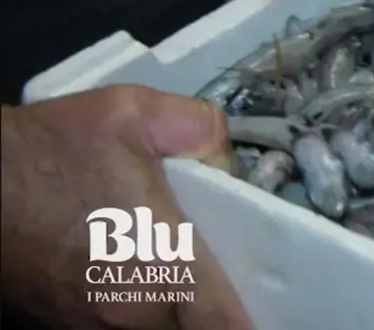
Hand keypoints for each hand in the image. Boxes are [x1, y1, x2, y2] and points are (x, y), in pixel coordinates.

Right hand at [0, 85, 252, 328]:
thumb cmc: (47, 153)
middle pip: (198, 327)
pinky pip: (120, 322)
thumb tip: (224, 154)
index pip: (226, 323)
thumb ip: (199, 130)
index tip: (278, 308)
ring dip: (179, 309)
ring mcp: (94, 327)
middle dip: (221, 308)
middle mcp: (134, 313)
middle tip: (235, 279)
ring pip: (159, 327)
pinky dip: (141, 310)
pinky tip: (139, 275)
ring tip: (191, 273)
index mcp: (166, 269)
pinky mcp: (63, 325)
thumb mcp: (134, 114)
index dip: (254, 320)